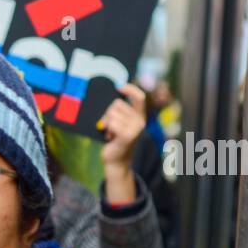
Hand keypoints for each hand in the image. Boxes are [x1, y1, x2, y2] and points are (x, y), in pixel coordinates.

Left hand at [99, 84, 147, 203]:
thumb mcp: (118, 122)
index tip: (118, 86)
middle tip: (110, 127)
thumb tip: (112, 94)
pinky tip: (109, 137)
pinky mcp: (128, 135)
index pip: (139, 96)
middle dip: (108, 113)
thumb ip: (118, 111)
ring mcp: (135, 128)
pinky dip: (106, 128)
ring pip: (112, 113)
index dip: (129, 88)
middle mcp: (140, 121)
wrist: (116, 161)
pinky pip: (111, 122)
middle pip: (117, 104)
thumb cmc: (114, 140)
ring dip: (106, 122)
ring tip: (110, 133)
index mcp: (139, 116)